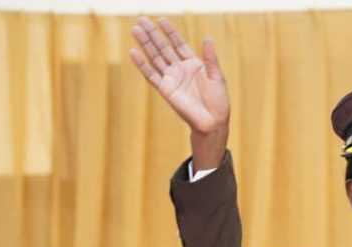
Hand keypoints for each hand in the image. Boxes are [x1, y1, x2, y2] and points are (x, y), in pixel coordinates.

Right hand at [129, 16, 229, 168]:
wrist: (213, 122)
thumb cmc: (218, 101)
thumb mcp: (217, 76)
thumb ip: (210, 58)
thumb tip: (207, 38)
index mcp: (193, 64)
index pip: (178, 44)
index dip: (170, 32)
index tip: (161, 19)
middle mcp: (180, 69)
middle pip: (163, 47)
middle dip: (153, 34)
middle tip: (141, 19)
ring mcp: (171, 79)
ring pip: (155, 57)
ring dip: (145, 44)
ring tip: (135, 29)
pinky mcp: (165, 90)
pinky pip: (151, 75)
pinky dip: (142, 64)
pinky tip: (133, 52)